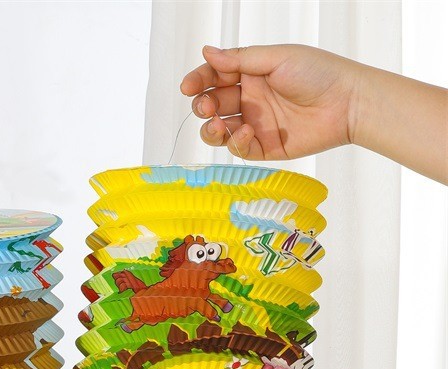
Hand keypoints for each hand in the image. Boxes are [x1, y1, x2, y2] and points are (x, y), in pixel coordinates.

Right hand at [180, 45, 364, 159]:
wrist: (348, 103)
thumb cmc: (319, 73)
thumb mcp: (276, 58)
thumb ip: (240, 59)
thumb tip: (207, 53)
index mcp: (251, 73)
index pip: (215, 77)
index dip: (198, 81)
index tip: (188, 87)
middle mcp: (250, 98)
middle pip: (212, 105)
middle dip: (202, 107)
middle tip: (206, 107)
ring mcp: (255, 124)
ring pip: (219, 131)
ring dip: (211, 129)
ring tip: (218, 125)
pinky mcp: (264, 147)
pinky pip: (239, 148)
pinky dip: (237, 142)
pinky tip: (247, 131)